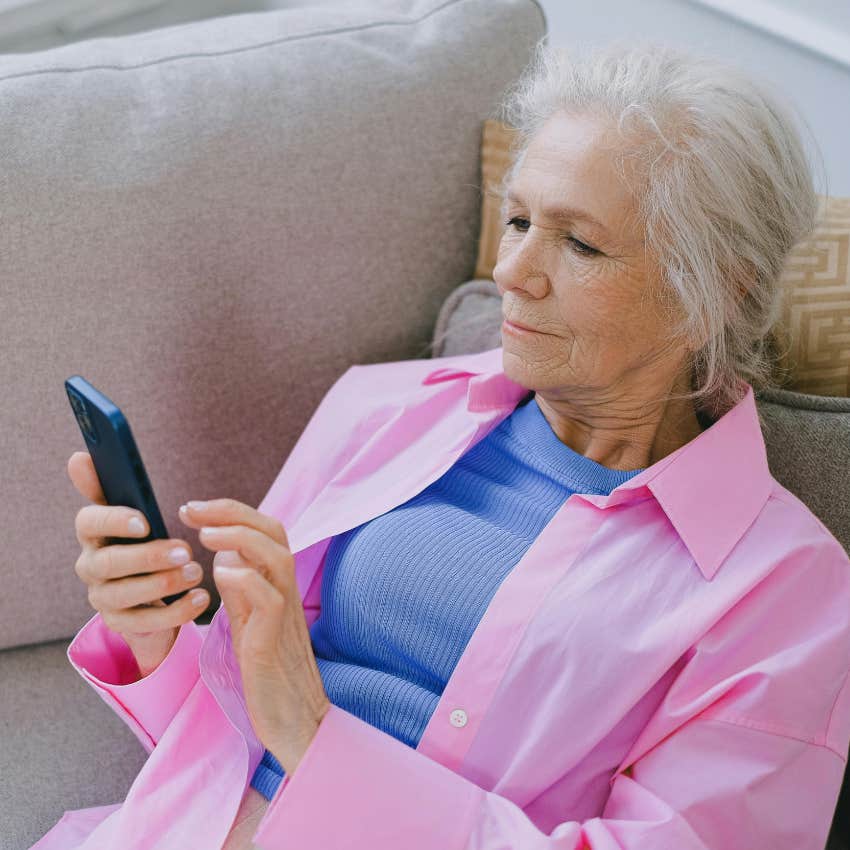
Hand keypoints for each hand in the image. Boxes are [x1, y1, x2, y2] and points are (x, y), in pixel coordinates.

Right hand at [68, 451, 208, 677]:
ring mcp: (102, 597)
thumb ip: (111, 485)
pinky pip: (144, 623)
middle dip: (149, 557)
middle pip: (110, 562)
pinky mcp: (120, 623)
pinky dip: (175, 612)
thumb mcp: (134, 512)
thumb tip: (79, 457)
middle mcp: (91, 565)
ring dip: (164, 584)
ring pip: (126, 593)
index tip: (145, 521)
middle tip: (185, 551)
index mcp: (93, 532)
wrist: (151, 590)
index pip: (89, 521)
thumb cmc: (144, 540)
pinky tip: (200, 599)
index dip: (114, 520)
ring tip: (196, 572)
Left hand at [179, 498, 329, 775]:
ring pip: (276, 556)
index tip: (194, 509)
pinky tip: (219, 575)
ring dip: (239, 537)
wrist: (293, 715)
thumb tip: (226, 557)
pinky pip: (269, 598)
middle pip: (274, 530)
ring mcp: (284, 612)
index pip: (265, 530)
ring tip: (204, 533)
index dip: (231, 512)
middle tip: (191, 509)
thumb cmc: (269, 669)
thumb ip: (241, 588)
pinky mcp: (275, 639)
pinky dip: (245, 579)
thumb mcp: (249, 620)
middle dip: (232, 512)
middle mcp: (284, 590)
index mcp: (276, 583)